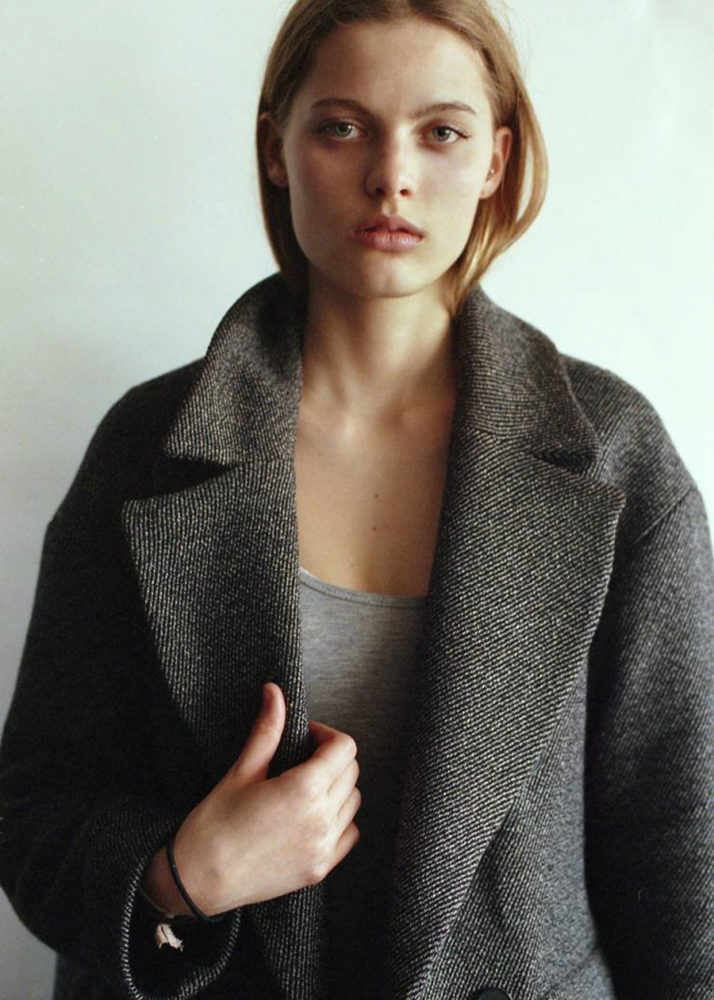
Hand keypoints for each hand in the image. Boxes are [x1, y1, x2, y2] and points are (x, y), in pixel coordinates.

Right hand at [143, 682, 360, 916]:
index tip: (306, 735)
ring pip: (352, 803)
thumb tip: (275, 692)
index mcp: (304, 790)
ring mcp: (323, 848)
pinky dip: (339, 820)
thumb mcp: (241, 771)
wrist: (198, 881)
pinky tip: (312, 815)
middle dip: (331, 758)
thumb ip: (267, 730)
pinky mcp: (319, 870)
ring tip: (305, 786)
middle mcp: (322, 820)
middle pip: (351, 772)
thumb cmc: (213, 825)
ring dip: (336, 787)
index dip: (326, 734)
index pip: (344, 748)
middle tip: (302, 757)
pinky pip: (349, 835)